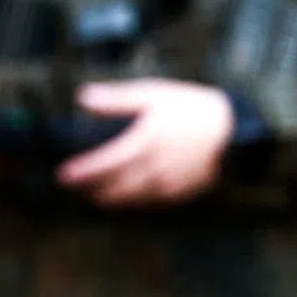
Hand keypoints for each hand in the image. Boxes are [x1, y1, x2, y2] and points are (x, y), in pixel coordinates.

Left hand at [55, 78, 234, 206]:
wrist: (232, 127)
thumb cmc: (189, 106)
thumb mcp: (151, 93)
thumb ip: (116, 99)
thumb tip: (82, 98)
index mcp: (146, 142)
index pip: (107, 162)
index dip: (84, 171)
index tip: (63, 175)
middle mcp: (157, 167)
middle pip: (118, 185)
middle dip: (92, 189)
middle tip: (71, 188)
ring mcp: (172, 182)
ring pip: (136, 198)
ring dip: (113, 199)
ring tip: (94, 197)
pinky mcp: (185, 189)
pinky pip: (155, 201)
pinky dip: (137, 202)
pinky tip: (128, 199)